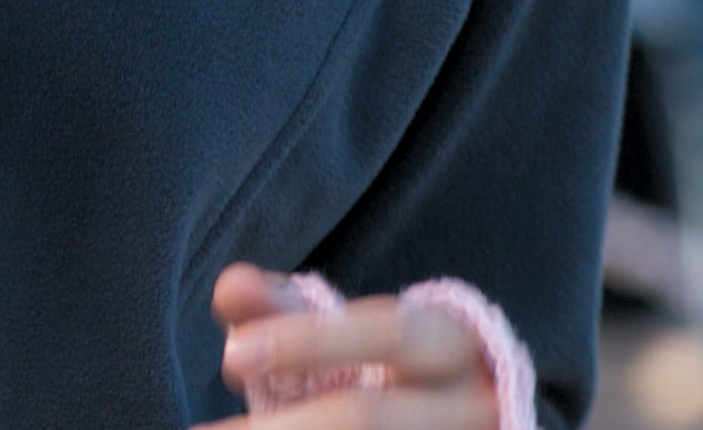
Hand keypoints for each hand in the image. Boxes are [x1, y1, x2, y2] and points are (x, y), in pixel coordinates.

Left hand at [203, 271, 499, 429]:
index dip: (308, 342)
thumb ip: (287, 309)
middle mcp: (469, 405)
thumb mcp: (352, 330)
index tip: (231, 356)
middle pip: (370, 416)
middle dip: (285, 426)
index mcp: (449, 345)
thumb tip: (229, 287)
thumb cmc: (399, 372)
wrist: (474, 419)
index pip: (386, 333)